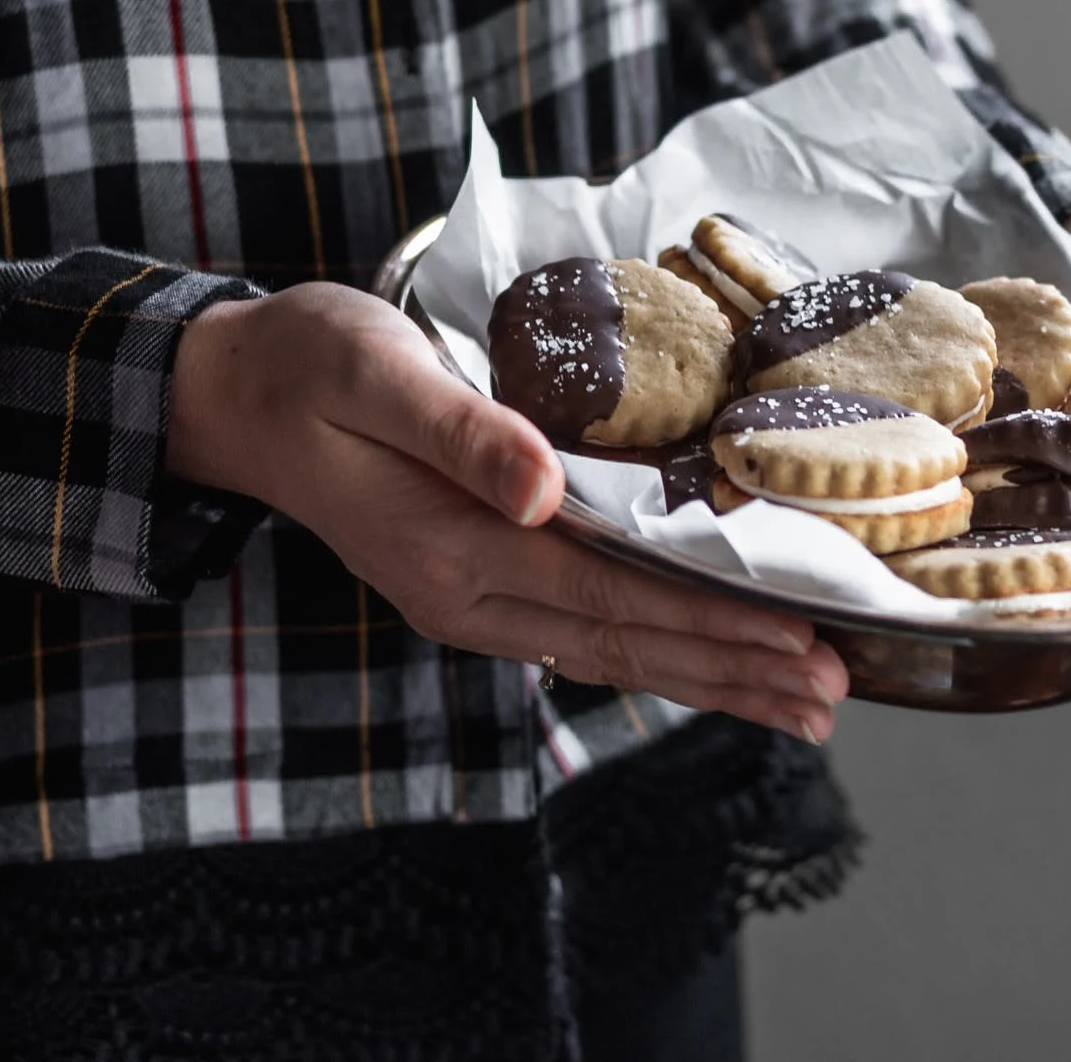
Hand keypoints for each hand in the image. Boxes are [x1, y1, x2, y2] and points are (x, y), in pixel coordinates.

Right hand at [167, 284, 846, 740]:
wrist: (239, 394)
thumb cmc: (310, 369)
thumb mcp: (378, 376)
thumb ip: (463, 432)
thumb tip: (542, 488)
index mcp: (455, 552)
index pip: (612, 600)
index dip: (712, 625)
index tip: (800, 642)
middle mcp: (469, 595)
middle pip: (626, 644)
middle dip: (735, 670)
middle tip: (831, 694)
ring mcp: (471, 595)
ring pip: (610, 647)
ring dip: (707, 674)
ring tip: (795, 700)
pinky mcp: (476, 574)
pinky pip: (582, 625)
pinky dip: (654, 645)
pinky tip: (700, 655)